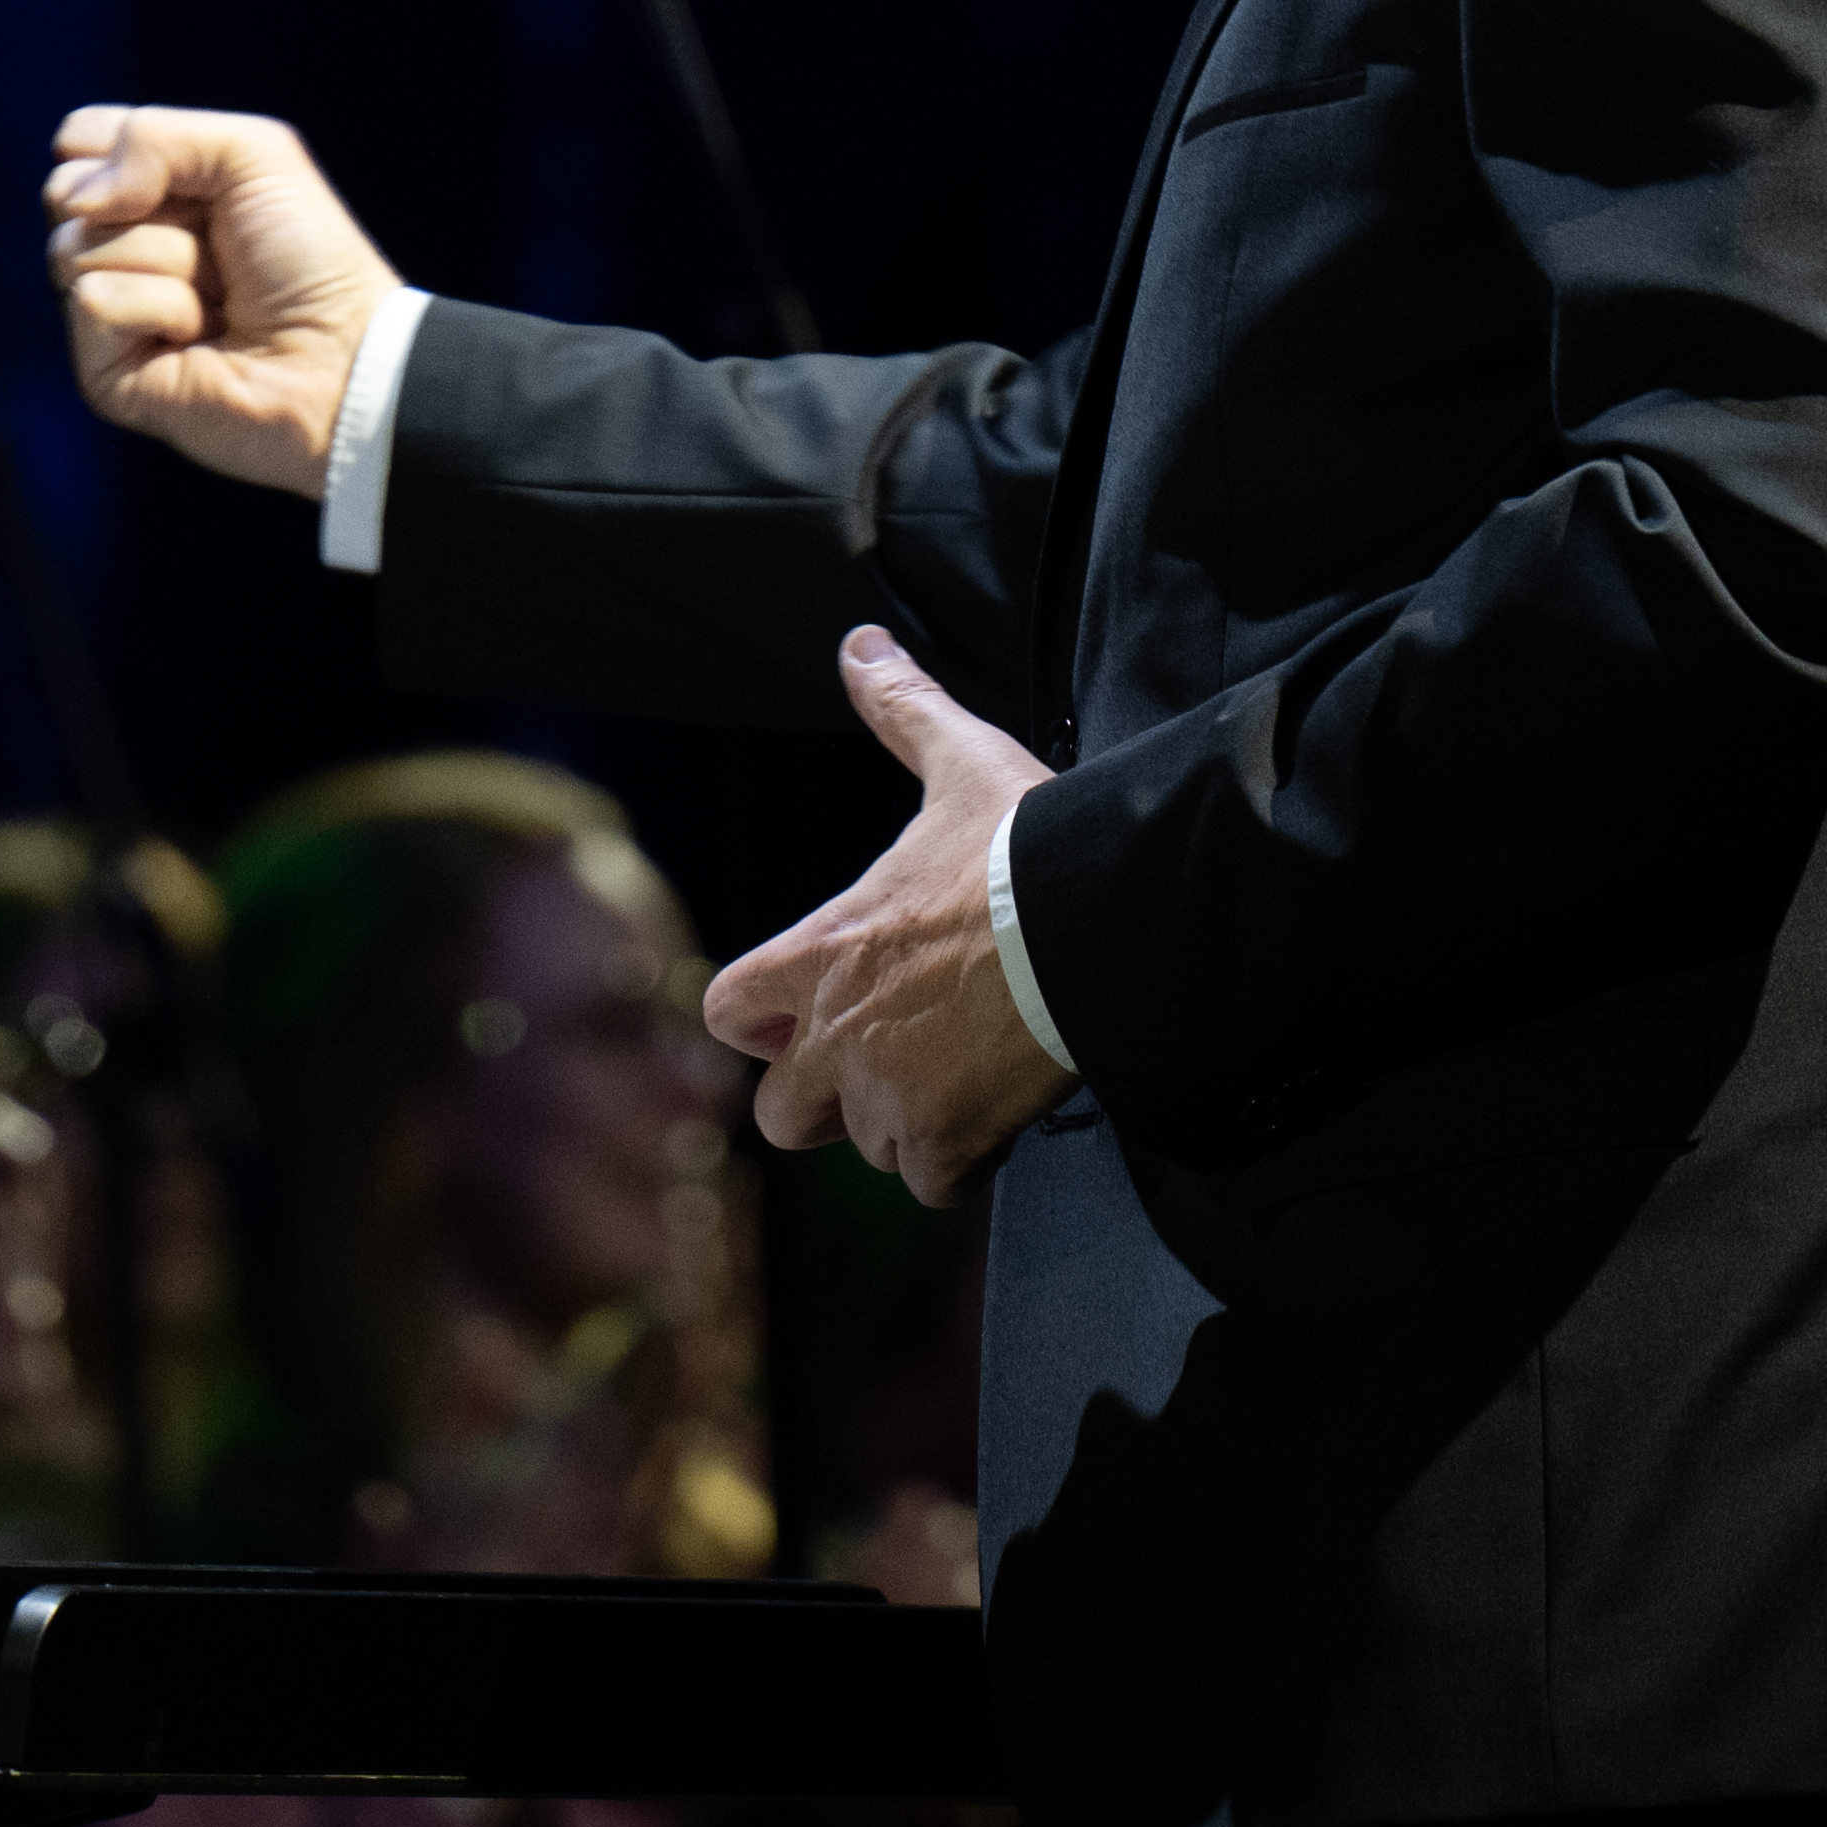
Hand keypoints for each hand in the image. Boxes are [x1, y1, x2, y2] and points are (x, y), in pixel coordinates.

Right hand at [41, 106, 401, 496]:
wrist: (339, 354)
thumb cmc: (308, 257)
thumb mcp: (252, 153)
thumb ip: (153, 135)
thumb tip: (75, 198)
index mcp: (150, 191)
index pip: (77, 142)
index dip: (123, 148)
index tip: (193, 178)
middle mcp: (120, 246)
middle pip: (64, 192)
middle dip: (152, 207)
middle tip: (214, 245)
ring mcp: (109, 309)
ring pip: (74, 246)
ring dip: (167, 261)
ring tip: (216, 299)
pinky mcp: (103, 368)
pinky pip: (93, 300)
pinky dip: (159, 308)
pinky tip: (198, 335)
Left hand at [701, 629, 1073, 1204]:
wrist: (1098, 922)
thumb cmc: (1023, 844)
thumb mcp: (958, 762)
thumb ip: (900, 710)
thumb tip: (861, 645)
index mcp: (818, 951)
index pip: (727, 1012)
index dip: (764, 1017)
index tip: (816, 1006)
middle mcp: (834, 1034)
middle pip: (781, 1115)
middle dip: (828, 1100)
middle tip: (893, 1063)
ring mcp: (886, 1096)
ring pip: (867, 1148)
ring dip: (906, 1126)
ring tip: (963, 1076)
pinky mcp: (947, 1141)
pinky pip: (934, 1182)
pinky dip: (963, 1161)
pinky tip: (1000, 1111)